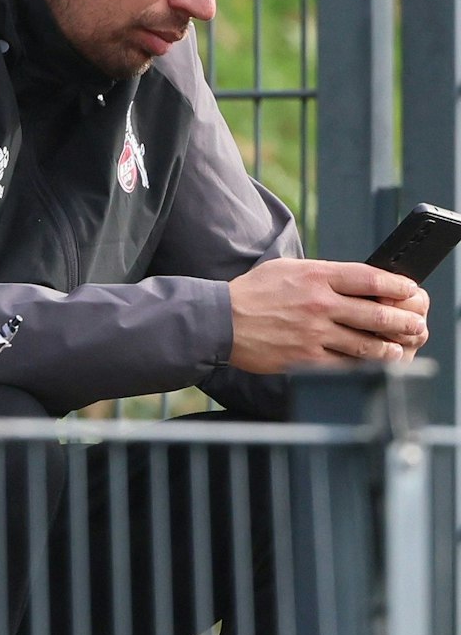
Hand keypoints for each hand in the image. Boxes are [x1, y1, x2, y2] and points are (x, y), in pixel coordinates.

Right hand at [228, 259, 429, 371]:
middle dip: (404, 320)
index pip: (371, 278)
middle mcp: (318, 304)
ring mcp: (313, 333)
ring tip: (398, 347)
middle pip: (378, 312)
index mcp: (315, 276)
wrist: (219, 321)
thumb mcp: (286, 269)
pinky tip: (373, 364)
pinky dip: (365, 366)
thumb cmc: (252, 293)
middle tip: (416, 324)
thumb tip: (357, 280)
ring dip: (390, 347)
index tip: (410, 290)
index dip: (398, 285)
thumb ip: (322, 272)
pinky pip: (347, 364)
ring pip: (368, 343)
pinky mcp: (306, 358)